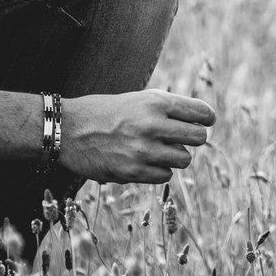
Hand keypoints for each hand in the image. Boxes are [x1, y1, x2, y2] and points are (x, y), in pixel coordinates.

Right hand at [62, 89, 216, 183]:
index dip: (206, 118)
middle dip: (194, 138)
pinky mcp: (133, 172)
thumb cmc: (106, 112)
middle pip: (199, 138)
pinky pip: (165, 175)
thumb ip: (168, 109)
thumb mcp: (138, 99)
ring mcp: (143, 150)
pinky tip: (144, 161)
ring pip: (184, 159)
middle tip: (183, 138)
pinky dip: (159, 170)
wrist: (68, 130)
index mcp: (156, 102)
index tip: (205, 121)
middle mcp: (152, 125)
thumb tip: (202, 123)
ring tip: (158, 149)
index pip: (201, 113)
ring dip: (175, 156)